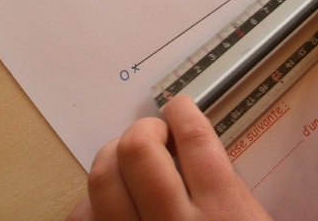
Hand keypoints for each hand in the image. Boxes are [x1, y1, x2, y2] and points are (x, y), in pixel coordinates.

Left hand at [67, 95, 272, 220]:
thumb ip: (227, 189)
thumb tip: (191, 148)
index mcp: (224, 215)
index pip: (193, 140)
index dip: (182, 113)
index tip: (179, 108)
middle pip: (138, 151)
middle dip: (143, 131)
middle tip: (154, 136)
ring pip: (101, 182)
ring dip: (112, 158)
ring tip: (128, 162)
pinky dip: (90, 205)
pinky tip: (109, 206)